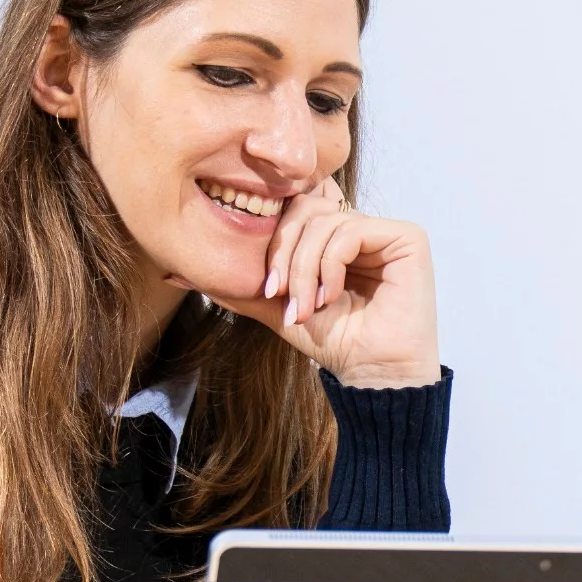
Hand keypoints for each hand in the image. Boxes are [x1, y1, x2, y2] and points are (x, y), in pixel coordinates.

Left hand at [210, 179, 441, 388]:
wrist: (372, 373)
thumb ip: (236, 285)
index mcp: (334, 236)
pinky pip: (350, 231)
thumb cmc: (334, 342)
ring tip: (307, 307)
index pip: (294, 210)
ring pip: (323, 221)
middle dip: (284, 254)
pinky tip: (331, 296)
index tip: (267, 289)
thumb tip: (174, 275)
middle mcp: (361, 226)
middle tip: (280, 295)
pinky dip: (330, 266)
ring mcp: (384, 230)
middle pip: (305, 208)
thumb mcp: (276, 307)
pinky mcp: (406, 238)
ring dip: (305, 268)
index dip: (274, 242)